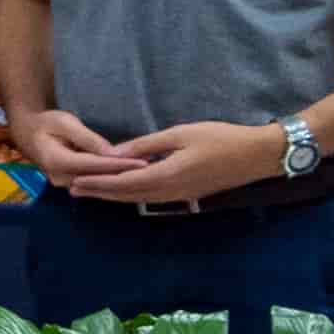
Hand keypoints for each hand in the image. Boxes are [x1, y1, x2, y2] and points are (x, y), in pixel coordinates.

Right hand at [18, 104, 136, 185]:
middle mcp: (60, 177)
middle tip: (154, 168)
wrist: (26, 132)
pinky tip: (130, 174)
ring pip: (97, 182)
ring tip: (147, 173)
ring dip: (120, 177)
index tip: (145, 162)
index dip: (121, 164)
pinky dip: (111, 177)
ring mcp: (63, 183)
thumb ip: (88, 139)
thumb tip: (112, 153)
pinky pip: (93, 181)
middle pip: (98, 177)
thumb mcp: (66, 123)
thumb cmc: (46, 122)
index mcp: (57, 161)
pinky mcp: (69, 183)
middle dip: (126, 173)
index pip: (95, 165)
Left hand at [69, 118, 291, 205]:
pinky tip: (125, 191)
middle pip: (128, 195)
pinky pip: (153, 197)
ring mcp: (181, 196)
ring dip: (115, 196)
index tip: (76, 182)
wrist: (258, 155)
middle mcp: (171, 191)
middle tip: (75, 190)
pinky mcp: (189, 194)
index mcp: (167, 175)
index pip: (124, 182)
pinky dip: (133, 195)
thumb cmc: (221, 139)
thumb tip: (116, 152)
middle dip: (101, 193)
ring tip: (93, 192)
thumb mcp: (181, 134)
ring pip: (140, 199)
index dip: (99, 183)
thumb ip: (147, 144)